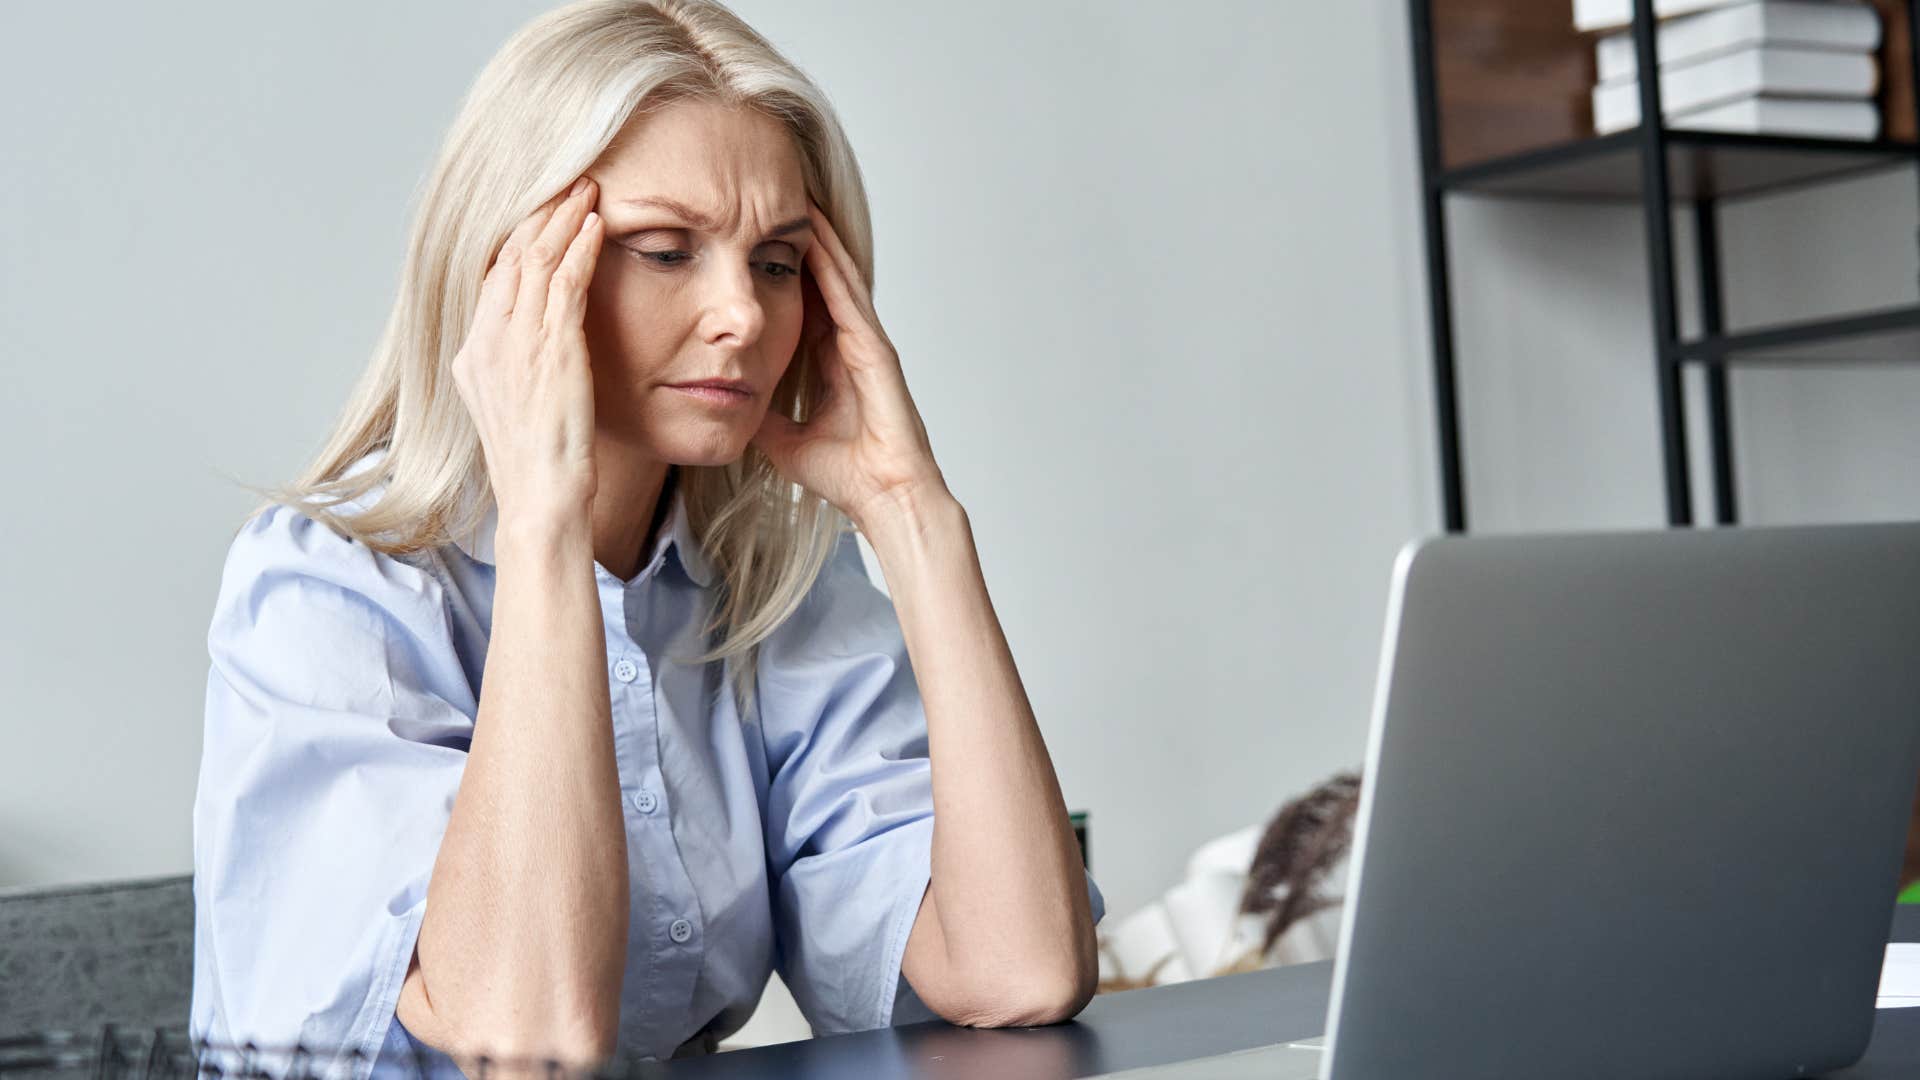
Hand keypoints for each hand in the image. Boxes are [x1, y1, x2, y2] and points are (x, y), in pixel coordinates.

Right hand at [451, 176, 604, 528]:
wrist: (540, 500)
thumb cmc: (539, 465)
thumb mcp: (517, 409)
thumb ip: (519, 371)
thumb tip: (537, 351)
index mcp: (474, 355)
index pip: (493, 277)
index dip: (519, 238)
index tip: (543, 210)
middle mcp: (486, 343)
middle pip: (511, 256)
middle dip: (541, 214)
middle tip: (568, 181)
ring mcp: (515, 344)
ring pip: (537, 260)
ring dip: (564, 219)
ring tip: (587, 188)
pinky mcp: (551, 351)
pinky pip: (565, 284)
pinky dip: (581, 249)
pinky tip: (599, 225)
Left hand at [752, 200, 950, 529]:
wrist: (885, 496)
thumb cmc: (847, 475)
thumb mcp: (784, 440)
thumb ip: (763, 416)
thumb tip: (727, 404)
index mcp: (831, 360)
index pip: (802, 300)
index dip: (779, 266)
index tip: (753, 234)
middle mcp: (850, 343)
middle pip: (820, 276)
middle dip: (798, 238)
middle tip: (771, 195)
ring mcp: (866, 342)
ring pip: (837, 274)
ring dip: (817, 235)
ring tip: (793, 193)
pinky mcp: (875, 348)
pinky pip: (849, 295)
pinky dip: (832, 261)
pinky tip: (814, 231)